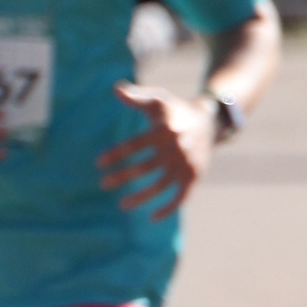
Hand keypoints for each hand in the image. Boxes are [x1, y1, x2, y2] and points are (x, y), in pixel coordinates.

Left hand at [97, 81, 214, 215]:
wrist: (208, 121)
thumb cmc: (174, 110)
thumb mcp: (156, 99)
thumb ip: (135, 97)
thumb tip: (116, 89)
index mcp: (164, 129)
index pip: (134, 145)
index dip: (115, 155)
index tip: (98, 164)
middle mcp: (176, 148)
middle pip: (144, 167)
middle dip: (122, 177)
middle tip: (104, 184)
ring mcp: (186, 164)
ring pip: (160, 185)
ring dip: (141, 197)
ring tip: (122, 205)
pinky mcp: (194, 175)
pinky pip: (181, 196)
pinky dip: (168, 208)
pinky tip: (152, 217)